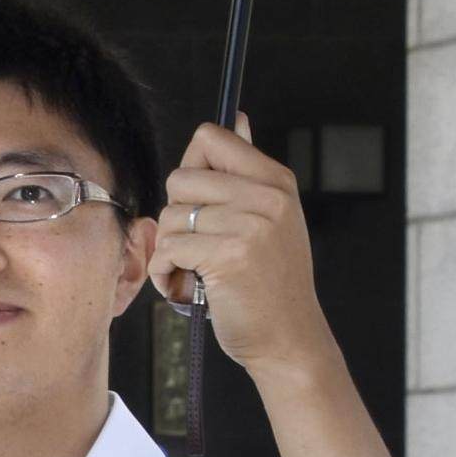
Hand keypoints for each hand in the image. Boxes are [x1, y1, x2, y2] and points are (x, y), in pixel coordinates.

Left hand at [146, 118, 336, 381]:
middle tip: (199, 243)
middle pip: (180, 177)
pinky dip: (166, 272)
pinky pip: (169, 249)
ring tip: (195, 270)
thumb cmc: (270, 281)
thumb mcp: (271, 217)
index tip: (201, 201)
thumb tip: (237, 118)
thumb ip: (247, 170)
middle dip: (177, 216)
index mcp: (275, 180)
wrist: (289, 338)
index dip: (191, 168)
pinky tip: (187, 286)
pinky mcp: (230, 256)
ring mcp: (251, 225)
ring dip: (170, 250)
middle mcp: (267, 197)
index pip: (210, 137)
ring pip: (170, 217)